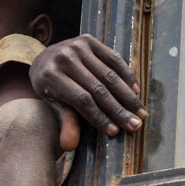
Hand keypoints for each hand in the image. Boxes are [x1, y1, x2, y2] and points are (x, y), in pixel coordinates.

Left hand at [28, 34, 145, 147]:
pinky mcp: (88, 39)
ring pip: (108, 75)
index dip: (99, 116)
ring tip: (140, 113)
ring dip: (127, 96)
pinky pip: (113, 59)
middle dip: (118, 110)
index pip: (81, 100)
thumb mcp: (52, 104)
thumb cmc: (49, 87)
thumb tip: (69, 146)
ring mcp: (77, 46)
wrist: (43, 58)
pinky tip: (135, 92)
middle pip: (97, 88)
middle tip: (135, 125)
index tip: (114, 132)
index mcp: (50, 75)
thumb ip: (64, 121)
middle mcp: (63, 58)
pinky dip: (126, 76)